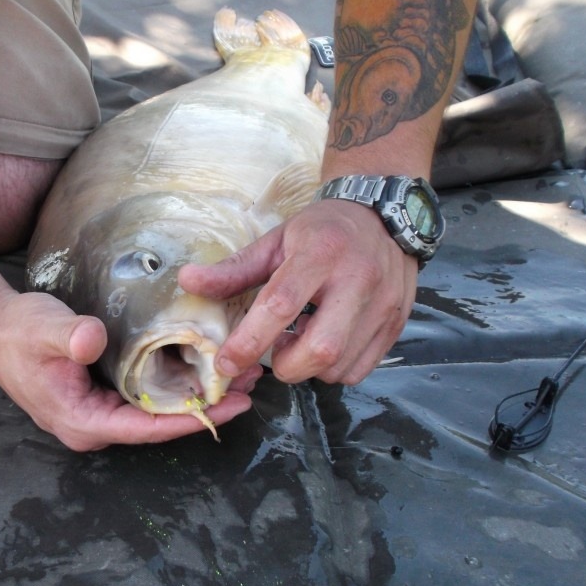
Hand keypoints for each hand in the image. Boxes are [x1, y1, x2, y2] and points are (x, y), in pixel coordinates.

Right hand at [0, 291, 257, 451]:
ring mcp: (99, 415)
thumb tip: (91, 342)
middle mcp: (94, 427)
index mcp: (83, 423)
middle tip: (250, 384)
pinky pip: (147, 399)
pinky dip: (177, 385)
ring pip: (156, 413)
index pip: (148, 429)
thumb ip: (69, 337)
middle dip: (205, 407)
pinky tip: (203, 368)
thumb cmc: (18, 331)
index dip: (192, 419)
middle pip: (159, 425)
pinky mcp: (103, 399)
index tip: (231, 404)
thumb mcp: (44, 329)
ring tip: (240, 376)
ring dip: (196, 396)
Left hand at [179, 201, 416, 385]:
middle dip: (286, 366)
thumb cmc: (321, 231)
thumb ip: (233, 270)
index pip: (281, 305)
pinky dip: (334, 370)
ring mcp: (384, 304)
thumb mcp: (275, 240)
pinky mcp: (398, 322)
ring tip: (300, 342)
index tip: (225, 362)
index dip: (249, 341)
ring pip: (340, 366)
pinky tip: (324, 343)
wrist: (383, 216)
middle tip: (274, 352)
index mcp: (320, 253)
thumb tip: (188, 282)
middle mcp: (358, 279)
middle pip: (321, 348)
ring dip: (309, 369)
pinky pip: (360, 369)